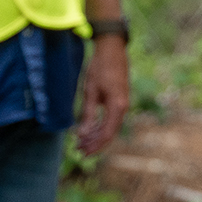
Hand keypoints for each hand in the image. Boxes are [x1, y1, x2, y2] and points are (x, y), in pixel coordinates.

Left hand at [76, 38, 129, 155]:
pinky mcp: (119, 99)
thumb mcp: (90, 91)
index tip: (82, 152)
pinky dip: (100, 125)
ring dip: (96, 135)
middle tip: (78, 149)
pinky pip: (111, 118)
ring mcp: (123, 103)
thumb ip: (87, 114)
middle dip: (94, 143)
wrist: (112, 49)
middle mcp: (123, 107)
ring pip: (110, 126)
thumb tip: (82, 134)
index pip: (106, 134)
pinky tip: (90, 128)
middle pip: (109, 133)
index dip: (94, 145)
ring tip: (82, 141)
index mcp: (117, 106)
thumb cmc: (100, 68)